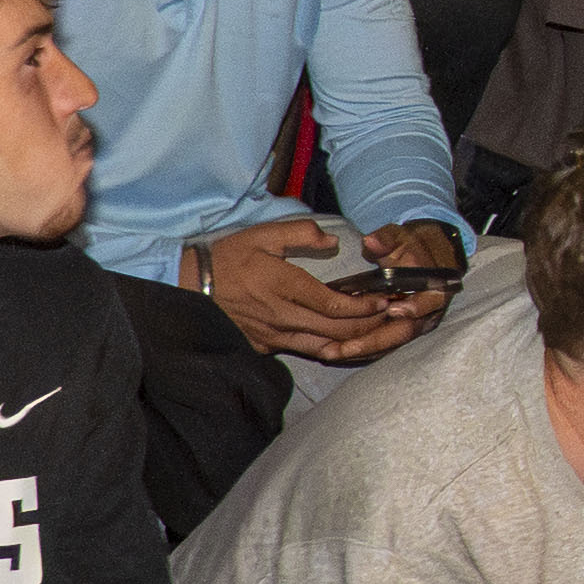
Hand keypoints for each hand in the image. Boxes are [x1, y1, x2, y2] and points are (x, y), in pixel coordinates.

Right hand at [203, 214, 428, 360]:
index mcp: (284, 285)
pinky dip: (330, 348)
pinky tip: (345, 343)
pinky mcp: (266, 346)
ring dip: (353, 342)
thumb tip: (332, 241)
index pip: (334, 304)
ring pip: (324, 345)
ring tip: (377, 333)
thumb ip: (300, 233)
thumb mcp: (263, 234)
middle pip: (336, 329)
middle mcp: (282, 316)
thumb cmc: (230, 257)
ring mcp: (274, 335)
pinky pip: (305, 350)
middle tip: (392, 318)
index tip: (385, 301)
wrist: (191, 287)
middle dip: (369, 326)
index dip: (364, 307)